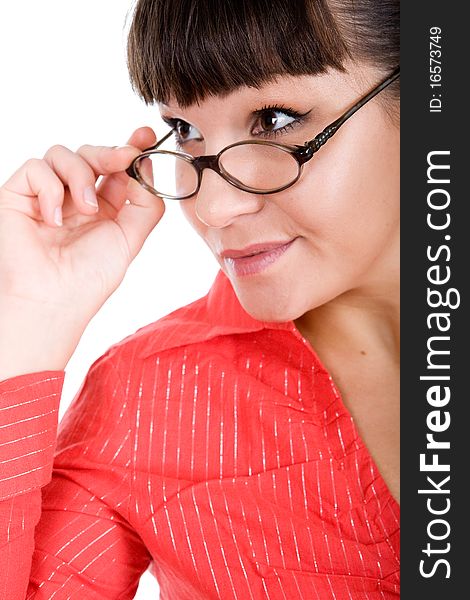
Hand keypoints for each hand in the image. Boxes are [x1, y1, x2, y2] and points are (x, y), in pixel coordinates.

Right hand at [0, 127, 163, 371]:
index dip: (131, 149)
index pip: (116, 170)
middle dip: (111, 152)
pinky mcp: (19, 195)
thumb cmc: (88, 278)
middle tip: (124, 158)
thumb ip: (145, 204)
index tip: (145, 136)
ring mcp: (47, 196)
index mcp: (105, 209)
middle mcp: (75, 199)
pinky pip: (36, 168)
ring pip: (64, 154)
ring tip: (86, 210)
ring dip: (81, 176)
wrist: (52, 300)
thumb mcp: (130, 239)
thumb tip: (148, 168)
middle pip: (93, 155)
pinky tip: (54, 219)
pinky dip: (50, 189)